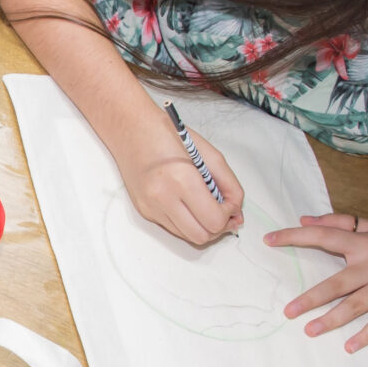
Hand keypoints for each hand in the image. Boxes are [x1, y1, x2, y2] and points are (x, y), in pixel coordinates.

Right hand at [114, 116, 242, 243]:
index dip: (229, 215)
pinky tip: (188, 203)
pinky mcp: (144, 211)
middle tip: (223, 211)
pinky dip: (187, 221)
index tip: (231, 204)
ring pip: (188, 236)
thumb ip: (229, 184)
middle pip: (202, 235)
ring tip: (206, 207)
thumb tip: (237, 211)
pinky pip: (174, 228)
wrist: (131, 130)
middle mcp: (163, 198)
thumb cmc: (168, 135)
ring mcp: (151, 207)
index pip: (214, 220)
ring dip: (203, 226)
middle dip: (218, 226)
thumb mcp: (208, 154)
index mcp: (181, 180)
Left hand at [265, 213, 367, 350]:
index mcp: (364, 244)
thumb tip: (305, 219)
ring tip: (309, 330)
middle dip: (311, 298)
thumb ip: (341, 223)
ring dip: (331, 320)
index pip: (324, 238)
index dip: (295, 237)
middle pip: (337, 284)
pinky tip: (348, 347)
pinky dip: (365, 336)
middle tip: (288, 311)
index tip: (270, 240)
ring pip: (355, 306)